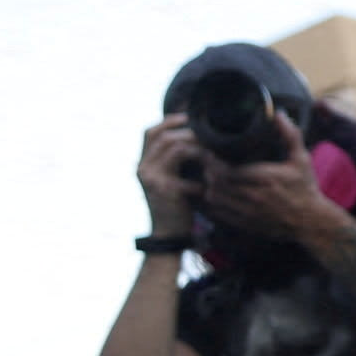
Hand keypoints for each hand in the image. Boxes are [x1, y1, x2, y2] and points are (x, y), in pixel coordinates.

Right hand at [134, 119, 202, 243]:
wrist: (167, 236)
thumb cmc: (173, 206)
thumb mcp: (167, 179)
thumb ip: (172, 161)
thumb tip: (191, 137)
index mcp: (143, 164)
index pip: (149, 132)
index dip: (168, 121)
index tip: (188, 118)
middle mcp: (143, 169)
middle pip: (162, 137)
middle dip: (187, 132)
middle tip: (207, 135)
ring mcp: (153, 179)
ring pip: (174, 149)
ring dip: (197, 149)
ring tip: (212, 154)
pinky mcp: (166, 191)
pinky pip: (188, 175)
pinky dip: (202, 178)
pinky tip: (211, 184)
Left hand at [190, 140, 346, 250]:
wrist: (310, 221)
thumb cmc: (305, 188)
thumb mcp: (301, 159)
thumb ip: (290, 135)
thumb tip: (279, 114)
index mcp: (264, 178)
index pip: (226, 170)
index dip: (212, 161)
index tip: (211, 152)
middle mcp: (253, 196)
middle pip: (216, 183)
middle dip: (208, 171)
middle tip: (208, 162)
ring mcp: (248, 212)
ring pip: (214, 199)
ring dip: (209, 186)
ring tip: (211, 177)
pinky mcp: (245, 223)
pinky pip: (219, 213)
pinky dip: (213, 202)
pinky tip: (216, 193)